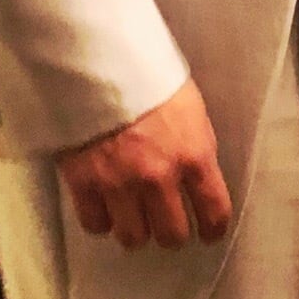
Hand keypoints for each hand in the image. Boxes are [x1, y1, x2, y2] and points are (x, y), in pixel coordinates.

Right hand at [55, 78, 230, 253]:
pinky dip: (101, 220)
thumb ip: (195, 148)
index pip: (214, 210)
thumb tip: (198, 177)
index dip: (213, 229)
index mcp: (194, 155)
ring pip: (133, 237)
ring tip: (134, 217)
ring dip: (135, 230)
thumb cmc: (147, 75)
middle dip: (171, 233)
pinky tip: (105, 207)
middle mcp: (159, 177)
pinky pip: (95, 224)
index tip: (208, 233)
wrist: (97, 61)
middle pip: (171, 234)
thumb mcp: (190, 108)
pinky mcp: (84, 183)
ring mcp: (120, 183)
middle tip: (166, 224)